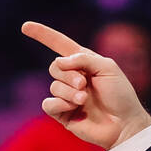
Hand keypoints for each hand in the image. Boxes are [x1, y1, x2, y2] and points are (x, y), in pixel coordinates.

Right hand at [21, 21, 150, 149]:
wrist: (125, 123)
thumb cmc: (121, 96)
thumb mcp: (107, 68)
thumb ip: (83, 58)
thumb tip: (58, 62)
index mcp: (84, 64)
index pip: (60, 45)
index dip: (43, 35)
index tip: (25, 26)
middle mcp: (74, 79)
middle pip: (54, 67)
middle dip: (68, 75)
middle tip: (84, 84)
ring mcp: (68, 97)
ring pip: (54, 86)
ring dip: (69, 92)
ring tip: (85, 99)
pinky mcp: (63, 114)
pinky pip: (48, 104)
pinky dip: (59, 104)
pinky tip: (73, 107)